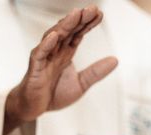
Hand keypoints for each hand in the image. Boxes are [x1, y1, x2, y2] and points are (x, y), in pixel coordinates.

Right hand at [3, 5, 117, 134]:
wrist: (35, 108)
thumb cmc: (54, 94)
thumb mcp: (81, 84)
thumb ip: (96, 72)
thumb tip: (115, 60)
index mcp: (66, 53)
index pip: (78, 34)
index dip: (88, 24)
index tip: (100, 14)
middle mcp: (55, 52)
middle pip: (68, 31)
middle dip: (79, 19)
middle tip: (91, 9)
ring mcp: (44, 58)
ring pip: (54, 37)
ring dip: (64, 25)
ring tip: (75, 15)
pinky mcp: (35, 68)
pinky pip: (40, 54)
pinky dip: (46, 45)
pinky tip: (54, 36)